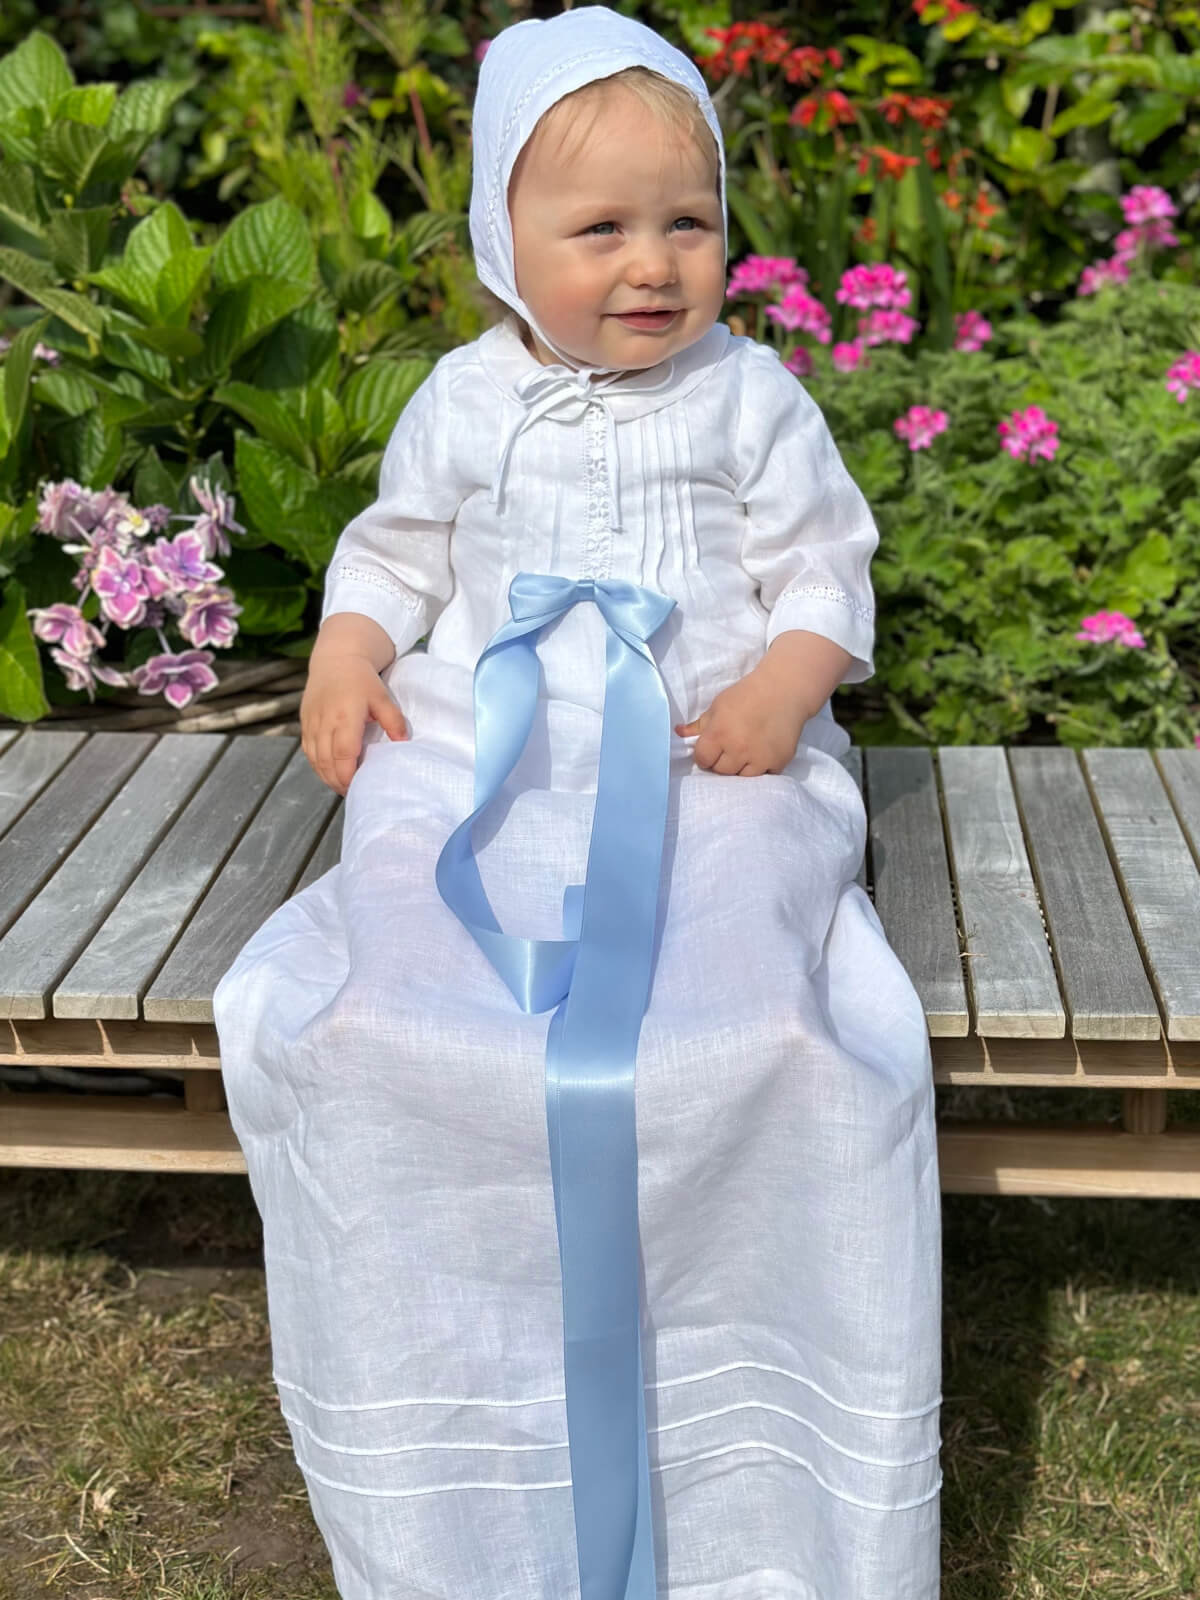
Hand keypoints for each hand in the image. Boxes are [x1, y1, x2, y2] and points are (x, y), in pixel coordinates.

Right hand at [301, 651, 408, 795]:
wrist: (336, 658)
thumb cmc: (362, 679)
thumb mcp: (382, 697)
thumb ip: (394, 721)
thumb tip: (404, 743)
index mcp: (345, 716)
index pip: (343, 754)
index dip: (348, 775)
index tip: (357, 787)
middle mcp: (324, 722)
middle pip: (326, 761)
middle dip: (338, 781)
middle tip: (352, 793)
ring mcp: (312, 722)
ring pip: (315, 759)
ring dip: (326, 776)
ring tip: (342, 787)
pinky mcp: (305, 722)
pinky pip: (308, 750)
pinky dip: (317, 765)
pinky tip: (328, 772)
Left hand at [675, 665, 812, 775]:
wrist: (784, 690)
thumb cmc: (747, 694)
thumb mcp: (718, 705)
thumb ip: (699, 724)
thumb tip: (680, 733)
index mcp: (719, 734)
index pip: (702, 760)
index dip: (704, 754)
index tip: (711, 747)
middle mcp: (738, 749)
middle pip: (720, 771)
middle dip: (721, 761)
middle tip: (730, 747)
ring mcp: (759, 758)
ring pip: (741, 777)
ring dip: (740, 767)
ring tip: (746, 751)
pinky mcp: (778, 762)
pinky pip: (763, 776)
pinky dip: (761, 768)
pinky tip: (762, 752)